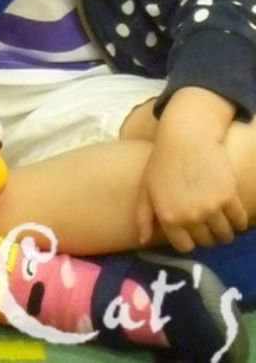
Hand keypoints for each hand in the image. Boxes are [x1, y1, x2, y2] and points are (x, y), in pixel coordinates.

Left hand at [135, 131, 247, 251]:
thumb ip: (143, 217)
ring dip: (224, 231)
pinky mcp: (229, 195)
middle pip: (206, 241)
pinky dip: (238, 221)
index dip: (188, 240)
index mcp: (169, 217)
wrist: (185, 136)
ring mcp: (211, 206)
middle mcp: (190, 216)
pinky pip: (239, 221)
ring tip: (220, 220)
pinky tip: (232, 213)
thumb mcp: (146, 188)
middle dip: (206, 235)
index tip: (191, 232)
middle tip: (205, 223)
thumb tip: (143, 241)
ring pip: (224, 235)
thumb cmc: (162, 162)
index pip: (185, 247)